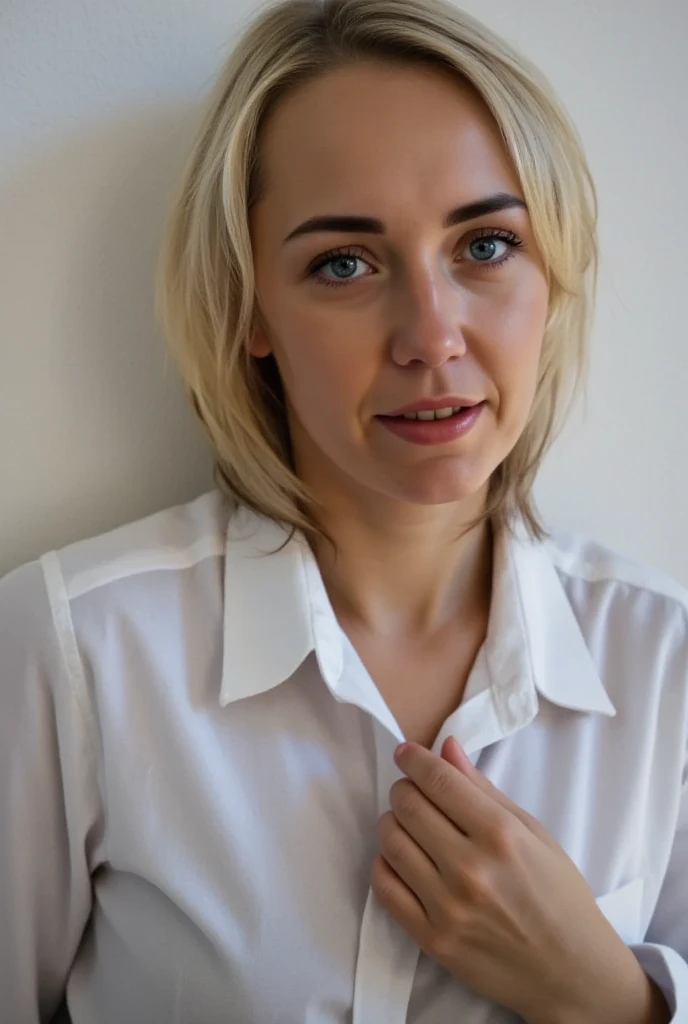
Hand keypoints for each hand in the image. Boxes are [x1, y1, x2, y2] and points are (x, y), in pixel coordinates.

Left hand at [370, 737, 653, 1023]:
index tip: (406, 753)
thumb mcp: (534, 833)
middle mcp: (470, 868)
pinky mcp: (433, 939)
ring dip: (392, 823)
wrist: (572, 972)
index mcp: (500, 834)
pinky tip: (400, 858)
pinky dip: (384, 864)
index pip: (438, 781)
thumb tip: (447, 747)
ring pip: (390, 842)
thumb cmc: (560, 896)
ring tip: (408, 825)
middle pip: (408, 806)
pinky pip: (385, 888)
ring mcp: (448, 907)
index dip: (414, 759)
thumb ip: (484, 789)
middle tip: (412, 791)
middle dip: (404, 789)